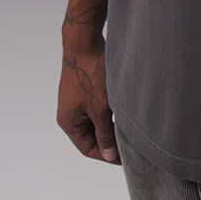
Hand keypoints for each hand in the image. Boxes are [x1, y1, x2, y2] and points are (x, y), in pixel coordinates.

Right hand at [57, 36, 121, 163]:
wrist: (84, 41)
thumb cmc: (89, 73)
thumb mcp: (100, 108)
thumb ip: (104, 133)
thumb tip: (108, 155)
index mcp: (69, 122)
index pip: (88, 149)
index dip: (107, 155)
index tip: (125, 158)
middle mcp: (70, 113)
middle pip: (91, 136)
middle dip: (110, 140)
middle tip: (131, 143)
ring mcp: (77, 101)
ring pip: (96, 121)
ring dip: (111, 125)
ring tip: (129, 127)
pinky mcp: (85, 89)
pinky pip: (97, 108)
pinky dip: (109, 112)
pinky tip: (124, 110)